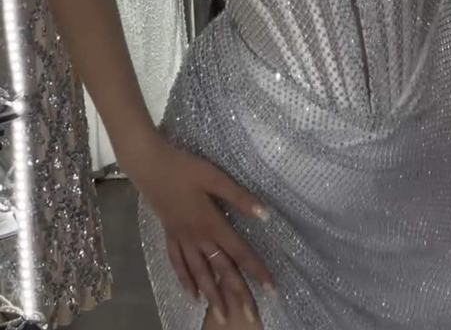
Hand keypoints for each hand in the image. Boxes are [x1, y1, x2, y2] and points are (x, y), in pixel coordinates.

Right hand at [132, 132, 276, 324]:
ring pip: (199, 273)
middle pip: (221, 269)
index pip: (239, 252)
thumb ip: (239, 197)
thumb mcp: (214, 176)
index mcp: (211, 223)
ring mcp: (181, 238)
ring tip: (222, 316)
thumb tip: (265, 215)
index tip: (271, 289)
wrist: (148, 165)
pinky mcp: (169, 234)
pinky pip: (178, 263)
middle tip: (251, 316)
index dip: (256, 270)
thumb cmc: (184, 168)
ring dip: (212, 295)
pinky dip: (185, 280)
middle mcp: (197, 237)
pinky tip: (192, 295)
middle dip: (238, 294)